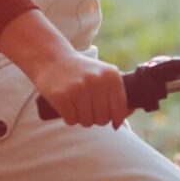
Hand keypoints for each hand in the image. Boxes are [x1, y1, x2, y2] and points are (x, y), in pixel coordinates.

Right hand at [0, 10, 128, 127]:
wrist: (52, 58)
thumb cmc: (82, 71)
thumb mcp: (104, 74)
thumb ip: (117, 92)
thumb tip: (127, 114)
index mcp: (112, 76)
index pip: (120, 111)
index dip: (115, 119)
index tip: (111, 121)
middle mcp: (97, 81)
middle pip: (103, 119)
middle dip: (96, 119)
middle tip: (88, 108)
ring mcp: (79, 88)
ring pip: (87, 122)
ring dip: (82, 119)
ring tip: (77, 105)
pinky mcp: (61, 96)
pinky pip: (71, 121)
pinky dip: (69, 118)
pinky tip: (67, 106)